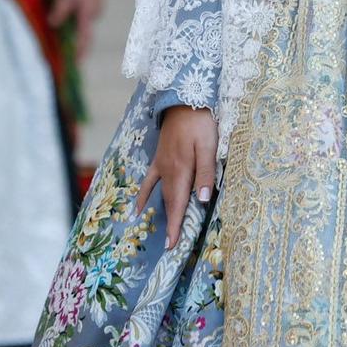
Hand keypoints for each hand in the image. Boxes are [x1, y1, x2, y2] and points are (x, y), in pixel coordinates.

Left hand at [50, 0, 105, 56]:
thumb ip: (61, 10)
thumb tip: (52, 24)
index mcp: (88, 15)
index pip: (84, 37)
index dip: (80, 50)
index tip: (77, 62)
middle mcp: (93, 16)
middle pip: (87, 36)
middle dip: (81, 48)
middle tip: (75, 61)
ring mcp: (94, 13)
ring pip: (85, 29)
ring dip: (79, 39)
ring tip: (72, 51)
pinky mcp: (91, 9)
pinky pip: (84, 23)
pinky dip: (78, 30)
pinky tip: (70, 32)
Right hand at [134, 104, 217, 249]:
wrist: (184, 100)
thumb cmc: (201, 123)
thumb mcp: (209, 146)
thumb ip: (205, 173)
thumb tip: (202, 200)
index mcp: (181, 170)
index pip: (178, 204)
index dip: (176, 225)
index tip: (172, 246)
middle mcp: (168, 171)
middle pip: (169, 202)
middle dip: (171, 224)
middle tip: (170, 246)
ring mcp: (162, 164)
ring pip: (161, 194)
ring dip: (161, 213)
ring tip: (159, 232)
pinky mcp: (160, 157)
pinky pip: (149, 181)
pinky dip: (143, 195)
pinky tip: (136, 208)